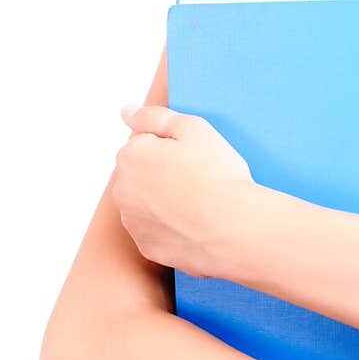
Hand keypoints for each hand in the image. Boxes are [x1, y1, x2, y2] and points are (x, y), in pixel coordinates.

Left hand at [113, 104, 257, 278]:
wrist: (236, 228)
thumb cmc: (218, 176)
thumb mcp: (193, 128)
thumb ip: (154, 116)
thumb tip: (126, 112)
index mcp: (130, 156)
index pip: (145, 143)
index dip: (174, 147)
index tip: (196, 158)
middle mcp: (122, 190)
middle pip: (142, 174)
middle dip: (163, 173)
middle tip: (200, 179)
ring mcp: (133, 222)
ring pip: (147, 204)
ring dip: (164, 201)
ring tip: (199, 204)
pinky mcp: (147, 248)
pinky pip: (157, 232)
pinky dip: (172, 228)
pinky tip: (196, 225)